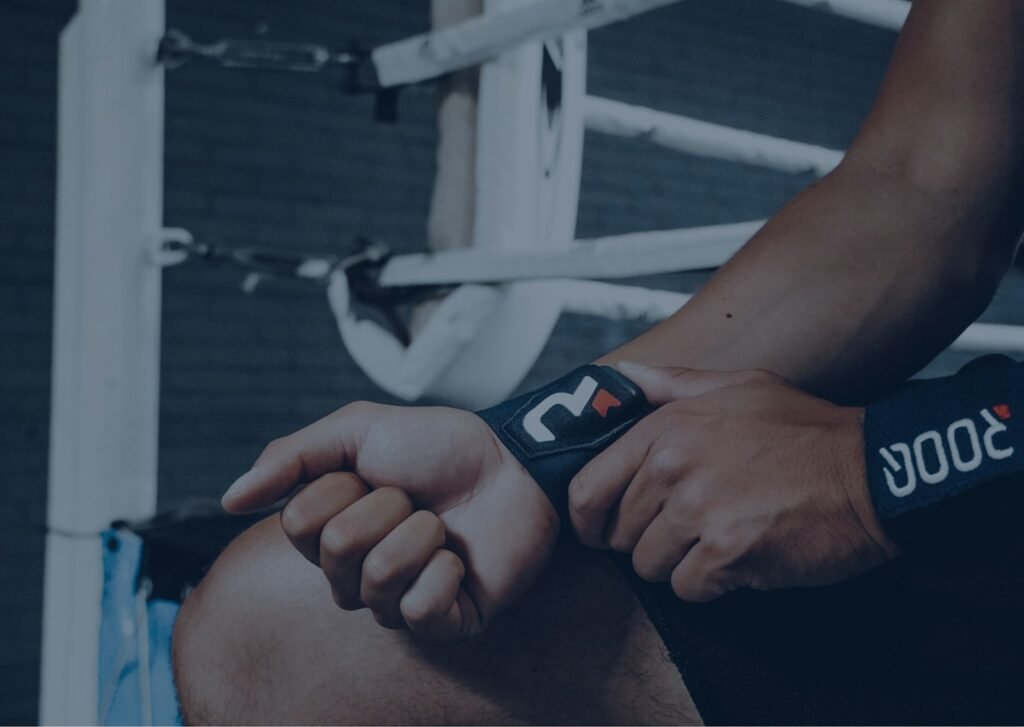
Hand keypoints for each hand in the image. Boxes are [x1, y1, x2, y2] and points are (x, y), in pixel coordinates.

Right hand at [222, 402, 558, 638]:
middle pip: (336, 551)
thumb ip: (291, 458)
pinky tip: (460, 560)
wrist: (513, 462)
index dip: (341, 490)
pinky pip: (421, 610)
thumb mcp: (358, 429)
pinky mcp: (443, 623)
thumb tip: (229, 500)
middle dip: (385, 506)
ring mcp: (399, 602)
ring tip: (442, 524)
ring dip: (420, 533)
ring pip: (378, 579)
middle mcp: (356, 574)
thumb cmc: (440, 447)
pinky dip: (446, 571)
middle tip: (416, 496)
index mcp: (330, 531)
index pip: (300, 524)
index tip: (377, 473)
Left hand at [569, 364, 899, 601]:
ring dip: (679, 562)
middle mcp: (672, 468)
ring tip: (718, 538)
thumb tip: (619, 374)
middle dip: (646, 538)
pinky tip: (740, 556)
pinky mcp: (726, 553)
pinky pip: (687, 588)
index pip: (586, 489)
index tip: (602, 528)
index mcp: (664, 428)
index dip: (589, 518)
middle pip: (619, 534)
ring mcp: (697, 511)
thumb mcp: (733, 386)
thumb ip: (667, 384)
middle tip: (688, 526)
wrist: (870, 473)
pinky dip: (711, 583)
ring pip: (648, 565)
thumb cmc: (802, 429)